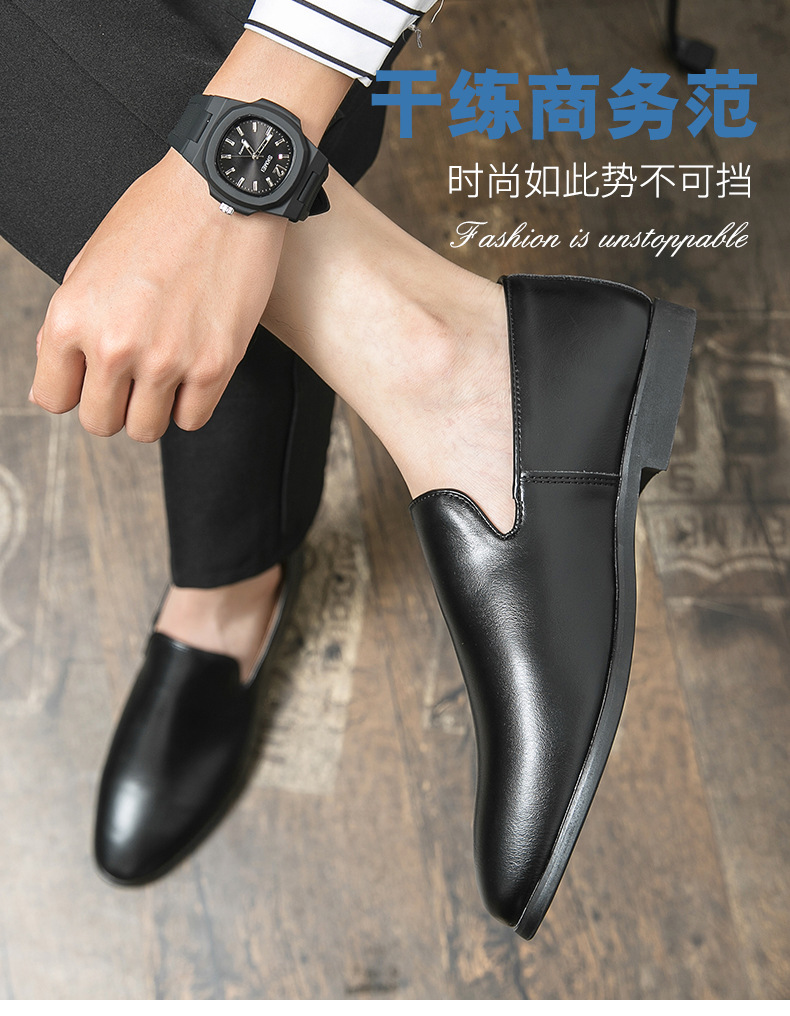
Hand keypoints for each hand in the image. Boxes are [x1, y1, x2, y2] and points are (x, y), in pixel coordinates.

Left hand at [30, 148, 286, 441]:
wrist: (223, 193)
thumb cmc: (158, 217)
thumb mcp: (90, 263)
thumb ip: (74, 324)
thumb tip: (60, 378)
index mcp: (72, 317)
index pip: (53, 398)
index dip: (73, 390)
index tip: (91, 379)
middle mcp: (113, 345)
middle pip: (99, 422)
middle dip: (113, 404)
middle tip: (133, 376)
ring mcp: (165, 361)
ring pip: (144, 429)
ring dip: (152, 407)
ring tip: (166, 371)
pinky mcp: (214, 366)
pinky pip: (191, 419)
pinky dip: (191, 402)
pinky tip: (194, 368)